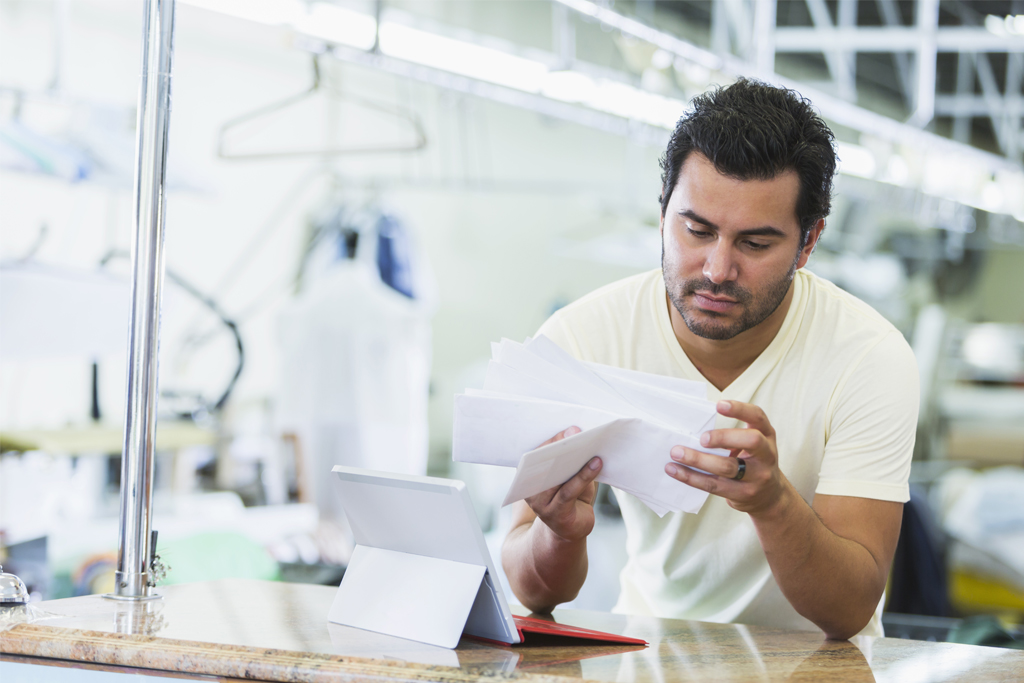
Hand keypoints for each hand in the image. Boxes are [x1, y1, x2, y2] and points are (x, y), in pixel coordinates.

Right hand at [523, 427, 601, 541]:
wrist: (569, 530)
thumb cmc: (571, 497)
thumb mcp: (570, 476)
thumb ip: (571, 460)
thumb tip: (581, 437)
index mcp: (528, 475)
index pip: (537, 453)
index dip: (552, 440)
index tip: (569, 429)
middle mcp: (530, 488)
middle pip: (544, 463)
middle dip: (561, 446)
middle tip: (577, 433)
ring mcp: (540, 503)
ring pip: (557, 477)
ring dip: (575, 461)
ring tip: (592, 449)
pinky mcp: (555, 513)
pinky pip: (569, 491)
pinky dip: (584, 476)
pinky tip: (597, 464)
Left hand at [664, 400, 787, 515]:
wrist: (770, 497)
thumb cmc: (752, 462)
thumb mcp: (753, 444)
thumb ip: (734, 434)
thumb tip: (692, 428)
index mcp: (767, 435)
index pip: (758, 417)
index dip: (740, 409)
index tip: (719, 405)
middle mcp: (766, 455)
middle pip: (751, 441)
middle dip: (724, 437)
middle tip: (701, 438)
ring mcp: (757, 477)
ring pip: (727, 467)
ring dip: (697, 459)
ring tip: (676, 453)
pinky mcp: (742, 494)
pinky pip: (713, 485)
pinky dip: (691, 477)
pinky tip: (674, 470)